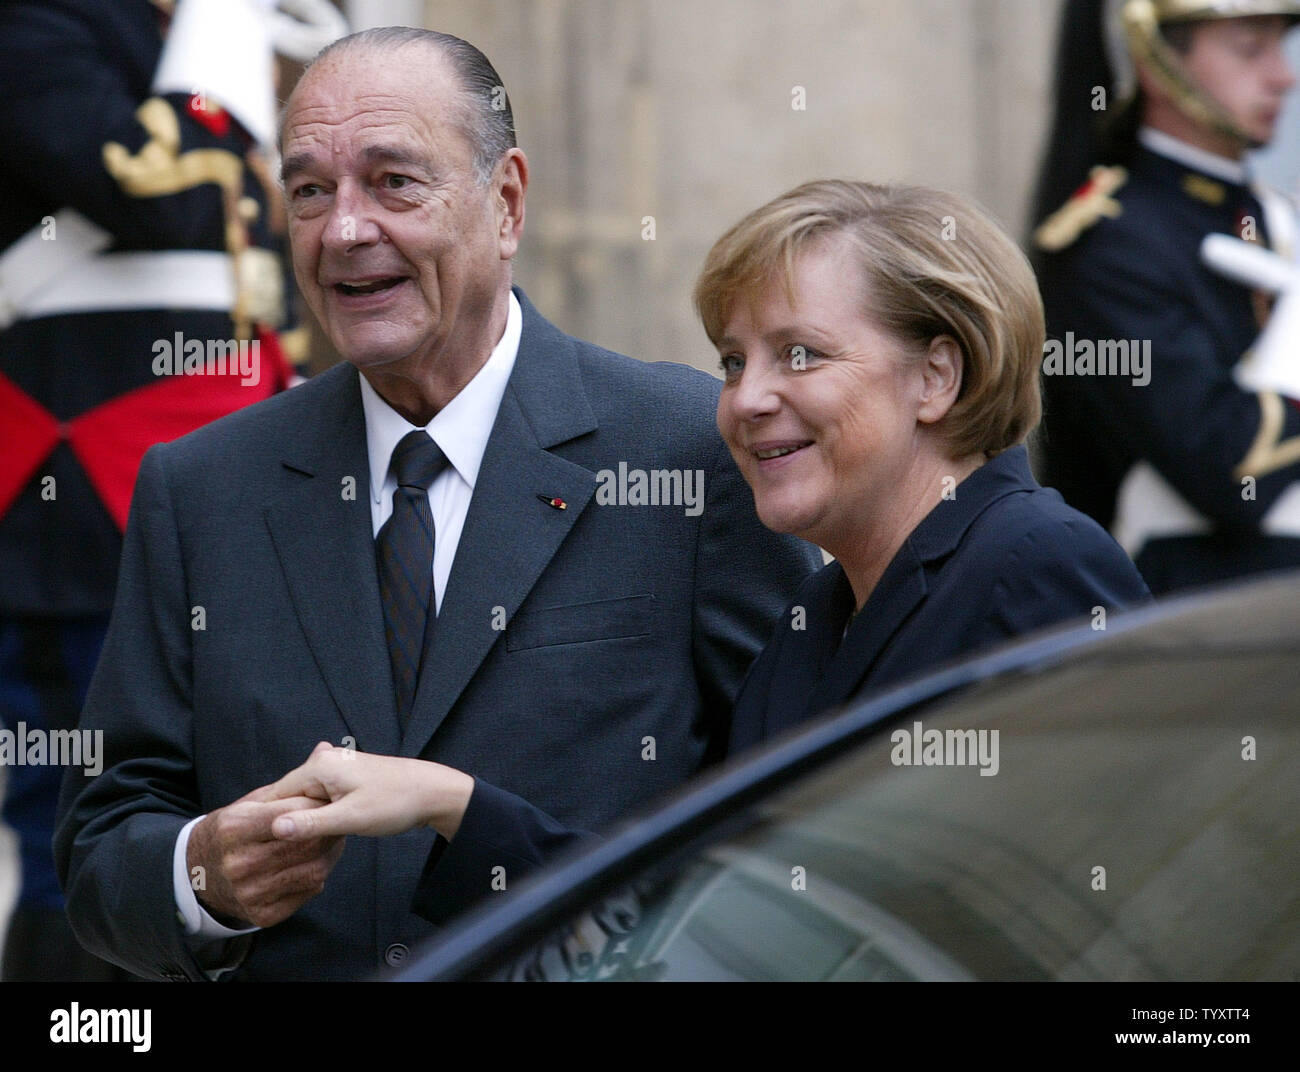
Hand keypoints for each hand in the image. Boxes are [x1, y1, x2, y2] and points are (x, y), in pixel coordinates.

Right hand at [186, 784, 343, 928]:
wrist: (198, 875)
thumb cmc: (232, 831)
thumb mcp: (248, 804)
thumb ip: (288, 785)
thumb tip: (325, 748)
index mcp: (234, 828)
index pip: (288, 814)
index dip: (315, 804)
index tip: (330, 799)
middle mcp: (239, 862)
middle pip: (304, 844)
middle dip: (328, 830)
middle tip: (339, 819)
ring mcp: (250, 891)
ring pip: (312, 870)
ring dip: (331, 852)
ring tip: (333, 839)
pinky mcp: (262, 914)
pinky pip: (308, 891)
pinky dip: (319, 874)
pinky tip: (318, 861)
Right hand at [264, 742, 475, 841]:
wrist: (433, 792)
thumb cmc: (396, 802)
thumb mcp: (350, 818)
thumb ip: (311, 823)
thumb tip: (274, 828)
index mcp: (319, 767)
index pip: (274, 795)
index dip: (264, 821)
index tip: (254, 846)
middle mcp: (324, 762)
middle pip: (288, 797)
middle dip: (284, 821)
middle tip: (275, 852)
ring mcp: (336, 769)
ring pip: (305, 799)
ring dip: (302, 819)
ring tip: (295, 845)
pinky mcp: (347, 780)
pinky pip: (321, 799)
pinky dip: (318, 815)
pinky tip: (319, 832)